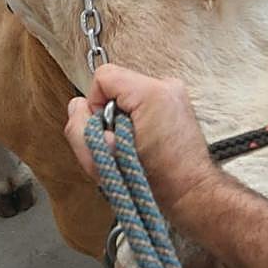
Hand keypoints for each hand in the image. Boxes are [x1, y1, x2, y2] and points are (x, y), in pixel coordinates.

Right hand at [64, 64, 217, 217]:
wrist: (189, 191)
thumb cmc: (152, 181)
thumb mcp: (102, 158)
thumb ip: (79, 127)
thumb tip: (77, 105)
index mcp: (152, 93)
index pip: (104, 77)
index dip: (94, 106)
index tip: (107, 133)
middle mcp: (168, 86)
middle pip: (115, 88)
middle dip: (108, 118)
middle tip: (120, 146)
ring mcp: (175, 94)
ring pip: (128, 98)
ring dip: (122, 122)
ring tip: (133, 147)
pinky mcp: (177, 103)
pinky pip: (143, 104)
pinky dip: (136, 122)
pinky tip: (144, 143)